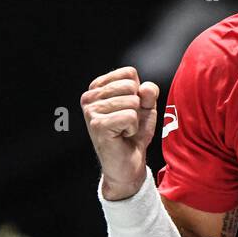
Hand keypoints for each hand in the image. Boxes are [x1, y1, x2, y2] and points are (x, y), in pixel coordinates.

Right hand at [82, 66, 158, 199]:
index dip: (138, 93)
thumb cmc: (134, 133)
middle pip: (130, 86)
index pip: (129, 73)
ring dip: (134, 119)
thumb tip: (146, 88)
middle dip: (137, 107)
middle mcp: (89, 96)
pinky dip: (132, 128)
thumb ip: (148, 92)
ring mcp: (90, 111)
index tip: (130, 110)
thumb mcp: (145, 108)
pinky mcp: (97, 125)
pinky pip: (130, 116)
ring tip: (123, 130)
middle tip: (127, 122)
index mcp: (97, 87)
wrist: (129, 163)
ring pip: (131, 101)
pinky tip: (122, 136)